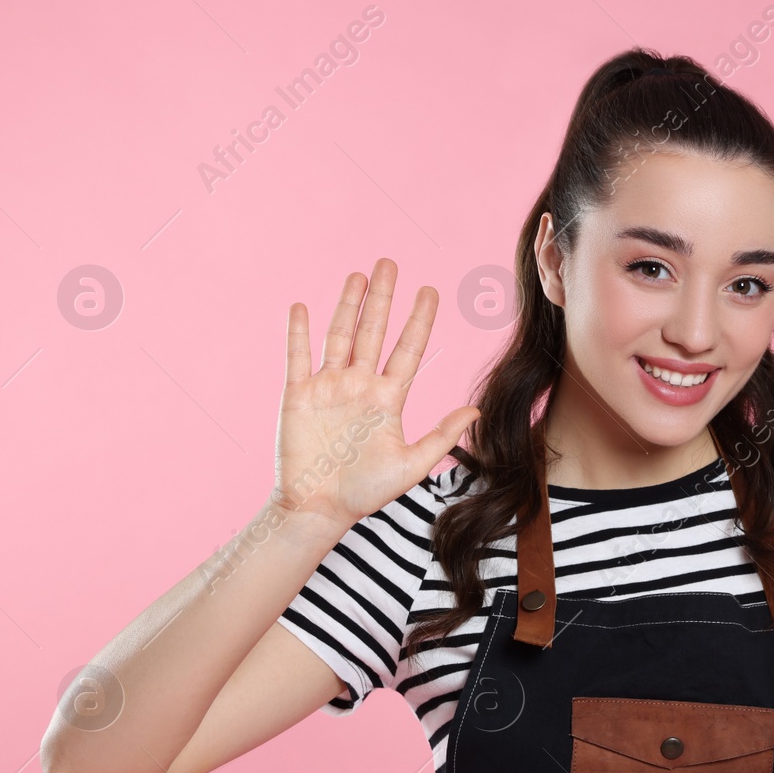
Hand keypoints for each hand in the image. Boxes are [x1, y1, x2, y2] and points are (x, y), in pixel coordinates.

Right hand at [271, 258, 480, 533]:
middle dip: (382, 298)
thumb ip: (441, 435)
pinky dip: (298, 332)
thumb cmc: (366, 492)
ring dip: (347, 305)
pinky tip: (302, 306)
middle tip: (390, 263)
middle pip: (373, 332)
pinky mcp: (297, 395)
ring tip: (358, 275)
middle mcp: (359, 385)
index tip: (430, 291)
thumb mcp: (411, 465)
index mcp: (388, 398)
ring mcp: (328, 387)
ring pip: (339, 335)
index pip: (408, 350)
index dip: (419, 320)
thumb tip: (476, 410)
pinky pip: (297, 356)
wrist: (318, 509)